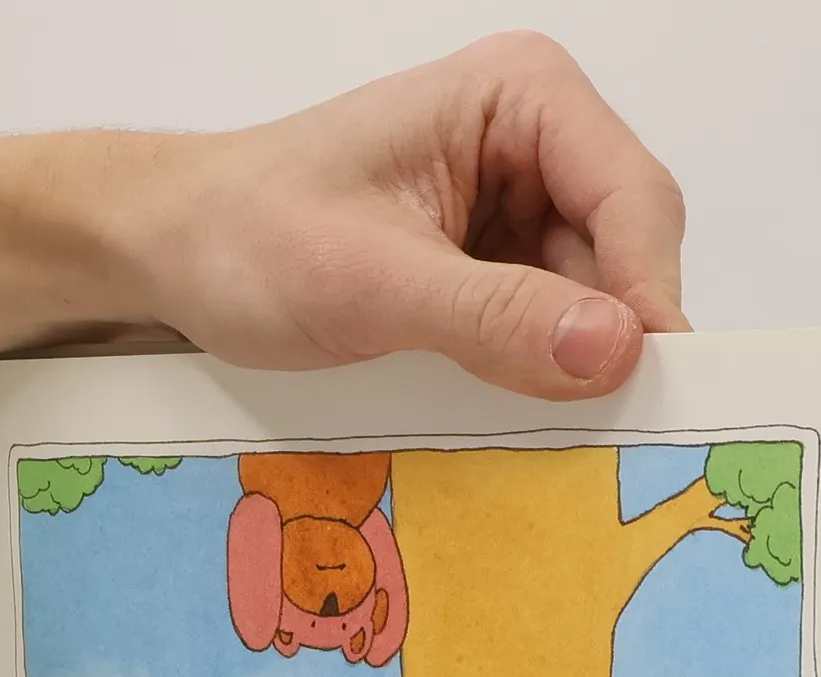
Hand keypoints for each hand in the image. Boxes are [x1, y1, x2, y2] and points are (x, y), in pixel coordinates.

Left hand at [137, 32, 686, 397]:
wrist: (174, 255)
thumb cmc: (248, 239)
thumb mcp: (370, 283)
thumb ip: (492, 316)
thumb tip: (610, 350)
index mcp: (521, 98)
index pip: (633, 198)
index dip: (646, 298)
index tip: (643, 390)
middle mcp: (535, 144)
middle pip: (623, 257)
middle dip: (607, 341)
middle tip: (599, 435)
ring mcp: (513, 212)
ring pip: (588, 307)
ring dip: (567, 371)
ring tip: (539, 434)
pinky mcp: (486, 273)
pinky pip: (539, 335)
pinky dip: (530, 380)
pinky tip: (507, 419)